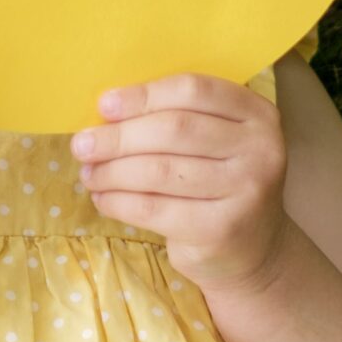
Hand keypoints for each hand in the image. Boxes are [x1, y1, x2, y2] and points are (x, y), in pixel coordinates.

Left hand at [73, 73, 289, 292]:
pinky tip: (103, 199)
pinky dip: (118, 202)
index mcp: (256, 114)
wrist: (253, 250)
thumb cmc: (218, 182)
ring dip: (112, 171)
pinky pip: (153, 208)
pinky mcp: (221, 229)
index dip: (143, 96)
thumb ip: (174, 118)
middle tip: (81, 144)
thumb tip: (105, 110)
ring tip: (88, 173)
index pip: (193, 91)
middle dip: (119, 137)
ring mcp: (245, 191)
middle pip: (174, 129)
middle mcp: (260, 149)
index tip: (104, 105)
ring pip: (159, 171)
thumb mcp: (214, 142)